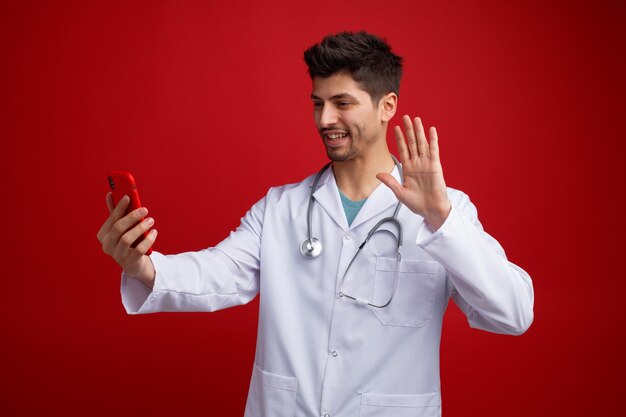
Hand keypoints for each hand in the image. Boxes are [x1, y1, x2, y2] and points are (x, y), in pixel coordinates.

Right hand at [96, 193, 156, 287]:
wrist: (134, 264)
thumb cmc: (127, 241)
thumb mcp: (121, 228)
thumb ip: (116, 213)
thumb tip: (110, 194)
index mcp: (103, 235)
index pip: (111, 219)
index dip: (119, 207)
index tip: (128, 196)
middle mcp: (107, 245)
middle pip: (118, 228)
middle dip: (132, 217)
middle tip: (145, 209)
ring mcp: (117, 255)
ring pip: (127, 239)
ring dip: (140, 228)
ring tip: (151, 220)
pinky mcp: (129, 262)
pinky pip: (139, 249)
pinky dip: (148, 240)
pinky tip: (154, 232)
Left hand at [377, 115, 450, 229]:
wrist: (430, 210)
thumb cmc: (417, 203)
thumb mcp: (400, 192)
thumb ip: (390, 182)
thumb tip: (377, 174)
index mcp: (409, 169)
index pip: (403, 150)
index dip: (399, 139)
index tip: (395, 128)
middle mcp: (417, 164)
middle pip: (412, 143)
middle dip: (408, 130)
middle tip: (405, 117)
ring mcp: (427, 164)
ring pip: (422, 143)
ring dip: (419, 131)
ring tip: (416, 119)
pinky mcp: (435, 166)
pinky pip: (434, 151)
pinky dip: (433, 140)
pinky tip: (431, 130)